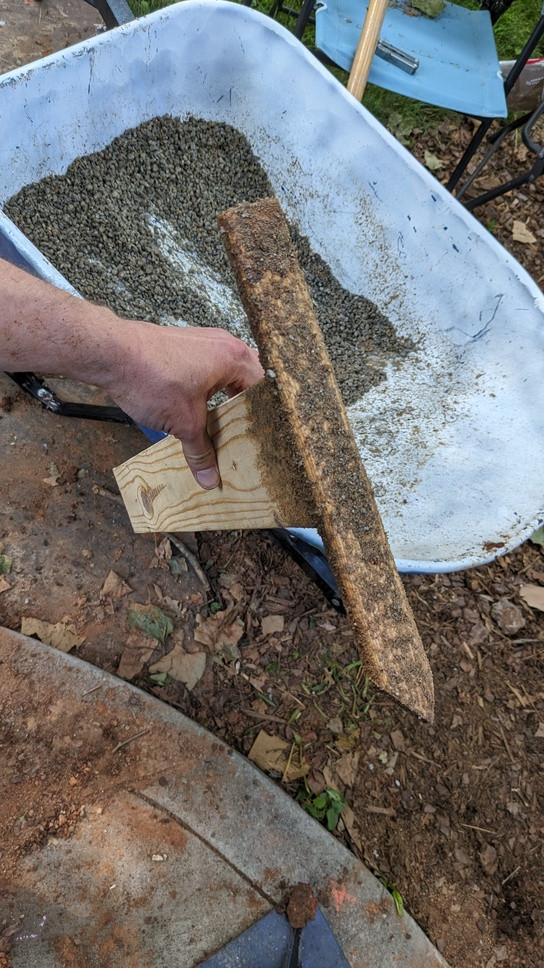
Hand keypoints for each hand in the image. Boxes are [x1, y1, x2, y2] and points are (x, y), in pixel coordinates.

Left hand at [106, 321, 263, 489]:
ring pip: (226, 372)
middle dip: (245, 405)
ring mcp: (202, 341)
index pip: (264, 388)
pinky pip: (206, 367)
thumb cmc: (150, 377)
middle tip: (242, 431)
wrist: (112, 353)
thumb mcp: (183, 423)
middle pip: (247, 379)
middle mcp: (223, 344)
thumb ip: (201, 451)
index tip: (259, 435)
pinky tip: (197, 405)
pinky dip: (207, 386)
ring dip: (225, 395)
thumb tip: (210, 477)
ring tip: (221, 421)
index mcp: (234, 358)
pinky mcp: (183, 345)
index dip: (264, 414)